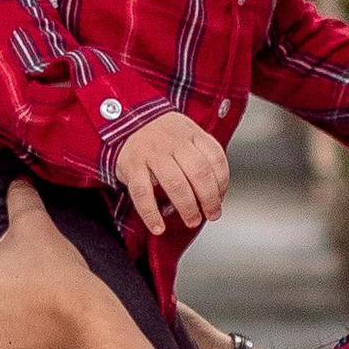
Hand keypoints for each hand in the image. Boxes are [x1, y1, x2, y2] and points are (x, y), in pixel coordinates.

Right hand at [112, 110, 230, 234]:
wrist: (126, 121)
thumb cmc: (162, 137)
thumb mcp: (186, 136)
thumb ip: (201, 158)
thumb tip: (216, 195)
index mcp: (191, 133)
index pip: (215, 158)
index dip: (222, 183)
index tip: (220, 199)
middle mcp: (173, 141)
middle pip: (199, 172)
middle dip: (209, 199)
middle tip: (211, 214)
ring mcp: (152, 152)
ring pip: (175, 183)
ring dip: (187, 207)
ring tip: (192, 221)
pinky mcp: (132, 165)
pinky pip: (142, 193)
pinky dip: (151, 214)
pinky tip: (158, 227)